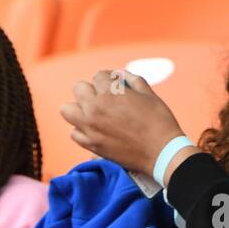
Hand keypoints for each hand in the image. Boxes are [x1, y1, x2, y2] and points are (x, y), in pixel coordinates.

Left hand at [59, 70, 186, 175]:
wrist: (161, 152)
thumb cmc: (158, 120)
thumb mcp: (148, 93)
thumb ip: (132, 80)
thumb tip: (121, 75)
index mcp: (110, 93)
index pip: (98, 76)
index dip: (109, 79)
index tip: (116, 86)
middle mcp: (94, 109)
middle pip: (78, 88)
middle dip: (91, 90)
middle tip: (104, 98)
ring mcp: (89, 128)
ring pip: (67, 110)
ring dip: (79, 108)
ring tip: (93, 112)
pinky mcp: (90, 145)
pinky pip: (74, 133)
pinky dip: (82, 129)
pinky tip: (95, 129)